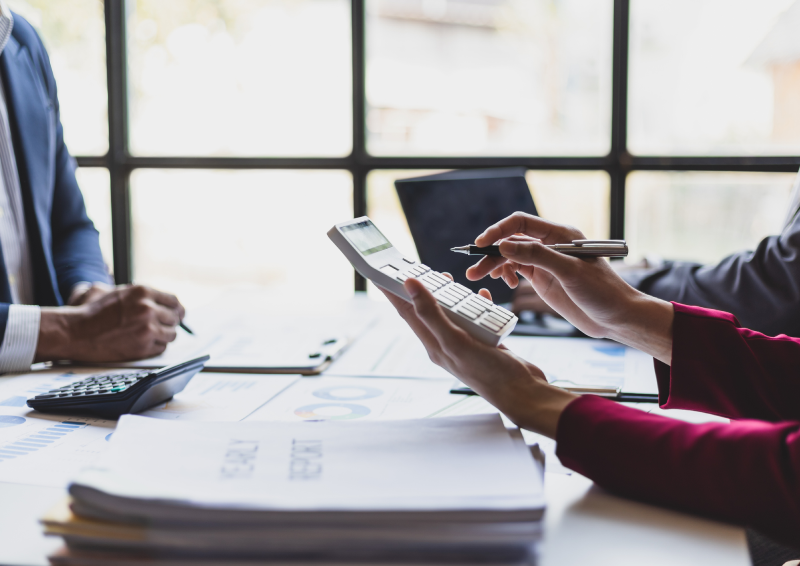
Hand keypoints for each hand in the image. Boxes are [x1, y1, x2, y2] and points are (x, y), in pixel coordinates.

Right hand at [37, 285, 185, 362]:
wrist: (75, 332)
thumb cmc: (93, 312)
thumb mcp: (119, 292)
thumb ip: (143, 295)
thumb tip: (166, 302)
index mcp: (143, 292)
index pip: (173, 301)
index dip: (176, 309)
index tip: (177, 314)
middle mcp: (148, 308)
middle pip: (175, 318)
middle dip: (169, 323)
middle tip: (160, 327)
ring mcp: (147, 328)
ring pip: (171, 334)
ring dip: (163, 336)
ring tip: (149, 336)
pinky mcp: (143, 347)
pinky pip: (161, 348)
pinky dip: (155, 347)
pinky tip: (142, 343)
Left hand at [379, 277, 575, 437]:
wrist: (522, 393)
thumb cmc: (488, 373)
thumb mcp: (455, 341)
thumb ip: (431, 313)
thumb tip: (410, 286)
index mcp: (433, 343)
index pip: (406, 312)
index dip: (392, 292)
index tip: (381, 273)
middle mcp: (447, 342)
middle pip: (428, 309)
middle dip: (421, 289)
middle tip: (417, 268)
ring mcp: (466, 342)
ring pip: (453, 312)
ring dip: (451, 294)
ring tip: (447, 278)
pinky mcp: (484, 341)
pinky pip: (477, 317)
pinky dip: (478, 305)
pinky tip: (483, 297)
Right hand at [466, 212, 673, 363]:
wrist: (616, 317)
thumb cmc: (602, 292)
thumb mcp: (569, 272)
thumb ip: (537, 256)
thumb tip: (504, 245)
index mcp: (560, 234)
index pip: (521, 222)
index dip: (499, 231)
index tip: (481, 244)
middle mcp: (551, 244)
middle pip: (512, 240)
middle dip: (491, 252)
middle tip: (474, 269)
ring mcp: (546, 261)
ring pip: (511, 255)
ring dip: (494, 264)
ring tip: (479, 277)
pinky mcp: (544, 277)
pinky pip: (517, 268)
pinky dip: (506, 273)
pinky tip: (505, 283)